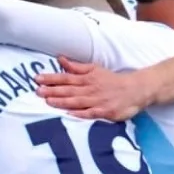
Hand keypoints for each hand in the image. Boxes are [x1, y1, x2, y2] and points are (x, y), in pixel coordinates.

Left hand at [34, 57, 153, 120]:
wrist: (135, 89)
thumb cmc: (112, 81)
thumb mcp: (95, 69)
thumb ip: (76, 66)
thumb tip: (60, 59)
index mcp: (87, 78)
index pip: (66, 78)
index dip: (51, 78)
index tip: (38, 79)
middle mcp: (90, 89)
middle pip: (69, 90)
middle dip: (53, 90)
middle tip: (37, 91)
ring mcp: (97, 101)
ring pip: (77, 101)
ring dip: (62, 101)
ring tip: (48, 101)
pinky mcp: (105, 112)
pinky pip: (90, 113)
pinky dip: (79, 113)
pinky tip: (69, 114)